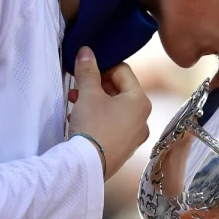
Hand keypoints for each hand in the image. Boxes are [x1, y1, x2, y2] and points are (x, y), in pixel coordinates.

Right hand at [67, 47, 150, 180]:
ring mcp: (135, 136)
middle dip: (96, 85)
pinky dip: (98, 118)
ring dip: (94, 101)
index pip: (123, 71)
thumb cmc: (93, 127)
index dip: (102, 66)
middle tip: (78, 85)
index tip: (85, 68)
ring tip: (75, 101)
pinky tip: (80, 119)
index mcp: (140, 101)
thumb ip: (88, 70)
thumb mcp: (88, 94)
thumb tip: (86, 51)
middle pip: (120, 90)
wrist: (87, 166)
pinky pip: (112, 125)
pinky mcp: (123, 148)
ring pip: (114, 109)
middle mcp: (143, 118)